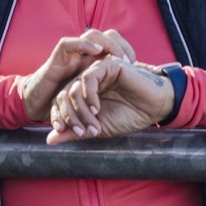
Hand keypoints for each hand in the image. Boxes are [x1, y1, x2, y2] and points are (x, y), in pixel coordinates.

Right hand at [20, 29, 135, 122]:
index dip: (127, 49)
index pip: (115, 43)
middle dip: (120, 46)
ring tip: (117, 57)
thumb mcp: (91, 96)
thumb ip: (108, 93)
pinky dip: (83, 45)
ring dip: (106, 44)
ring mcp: (71, 54)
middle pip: (106, 36)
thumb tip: (131, 93)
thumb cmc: (67, 101)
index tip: (138, 65)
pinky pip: (67, 44)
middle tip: (129, 62)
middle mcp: (84, 54)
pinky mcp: (56, 59)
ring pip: (90, 36)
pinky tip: (96, 52)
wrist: (37, 104)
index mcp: (94, 61)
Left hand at [46, 58, 174, 144]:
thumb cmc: (130, 117)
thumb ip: (75, 132)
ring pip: (74, 86)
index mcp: (85, 94)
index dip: (60, 118)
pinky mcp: (108, 64)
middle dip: (70, 116)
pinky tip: (97, 108)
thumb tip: (50, 140)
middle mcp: (89, 82)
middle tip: (82, 132)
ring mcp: (98, 72)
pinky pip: (88, 76)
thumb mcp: (98, 128)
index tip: (66, 134)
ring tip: (94, 122)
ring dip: (80, 109)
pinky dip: (88, 94)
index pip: (61, 103)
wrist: (155, 108)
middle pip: (64, 95)